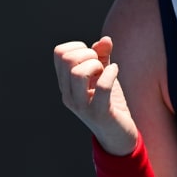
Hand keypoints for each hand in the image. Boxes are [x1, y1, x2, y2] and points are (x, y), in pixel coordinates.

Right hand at [53, 36, 135, 151]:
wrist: (118, 136)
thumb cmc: (110, 104)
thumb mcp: (104, 77)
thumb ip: (102, 57)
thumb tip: (105, 40)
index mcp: (65, 85)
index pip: (58, 53)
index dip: (77, 47)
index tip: (91, 57)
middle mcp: (68, 95)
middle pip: (66, 60)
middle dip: (87, 54)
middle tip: (99, 64)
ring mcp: (82, 106)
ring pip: (77, 73)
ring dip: (96, 65)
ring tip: (105, 70)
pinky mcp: (99, 113)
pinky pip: (102, 87)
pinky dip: (111, 73)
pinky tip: (116, 71)